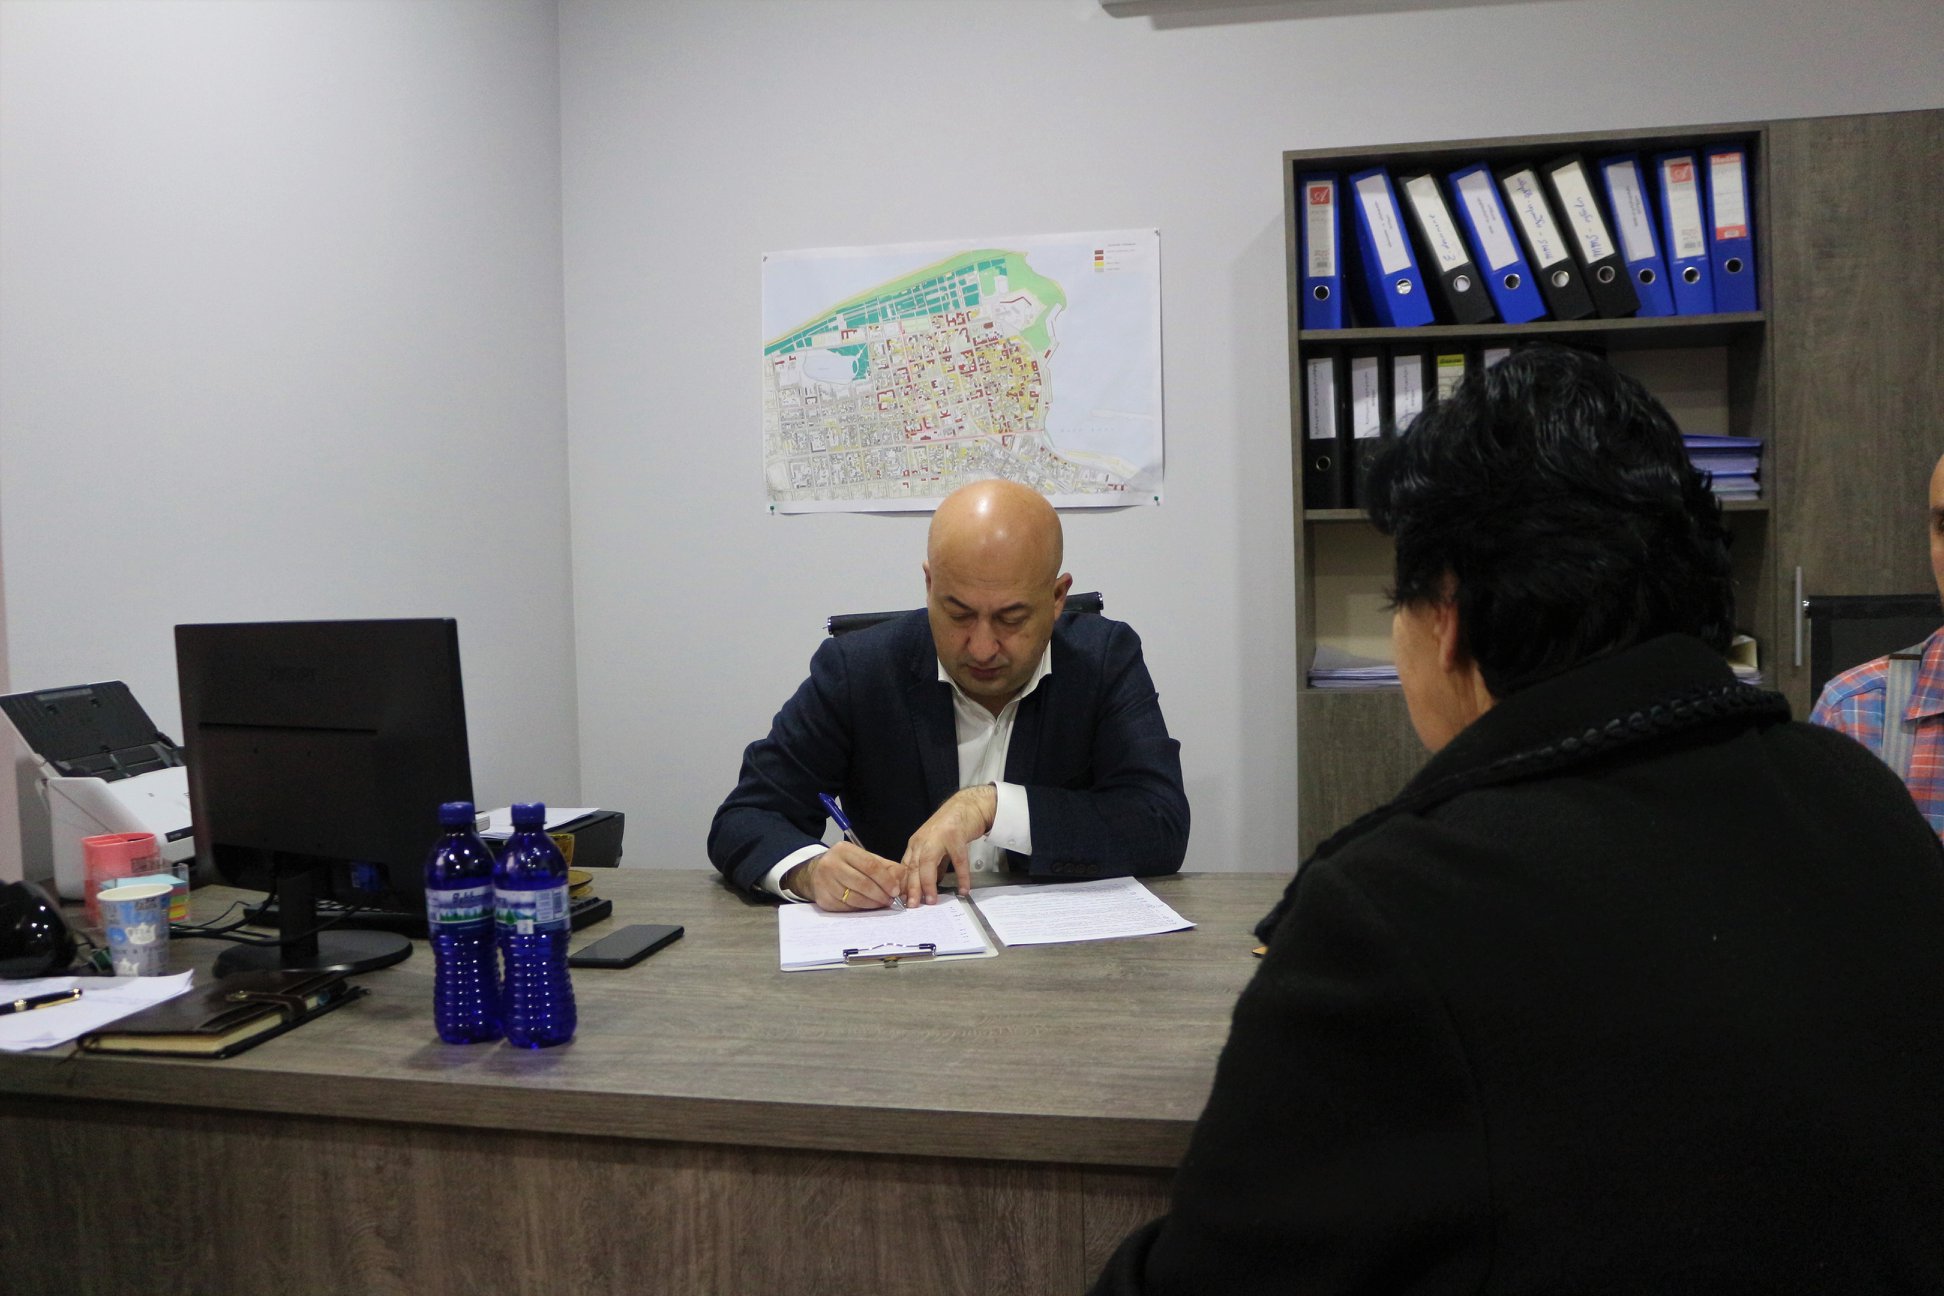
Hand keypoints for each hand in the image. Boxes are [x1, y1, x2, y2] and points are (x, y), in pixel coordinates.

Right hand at [784, 843, 906, 910]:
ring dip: (873, 904)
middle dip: (880, 894)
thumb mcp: (863, 858)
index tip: (895, 890)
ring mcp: (825, 882)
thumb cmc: (846, 865)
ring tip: (881, 903)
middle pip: (862, 883)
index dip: (886, 879)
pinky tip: (867, 907)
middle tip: (890, 899)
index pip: (870, 865)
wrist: (816, 873)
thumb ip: (885, 866)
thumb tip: (902, 879)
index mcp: (844, 850)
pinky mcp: (823, 899)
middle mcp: (831, 864)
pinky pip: (847, 907)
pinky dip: (860, 909)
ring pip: (855, 898)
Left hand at [899, 784, 997, 905]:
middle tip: (912, 906)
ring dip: (928, 883)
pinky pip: (958, 861)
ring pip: (928, 863)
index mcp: (916, 844)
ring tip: (931, 901)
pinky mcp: (956, 836)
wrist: (966, 806)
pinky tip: (963, 889)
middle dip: (912, 888)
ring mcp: (939, 837)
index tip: (903, 901)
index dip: (904, 885)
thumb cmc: (950, 826)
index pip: (905, 867)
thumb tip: (930, 885)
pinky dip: (961, 876)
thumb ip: (933, 865)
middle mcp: (923, 840)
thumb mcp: (935, 846)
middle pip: (913, 866)